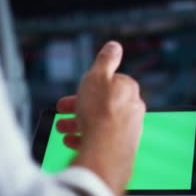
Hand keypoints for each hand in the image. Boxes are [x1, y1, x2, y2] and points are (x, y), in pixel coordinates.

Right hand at [57, 41, 145, 195]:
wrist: (106, 148)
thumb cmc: (100, 111)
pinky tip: (72, 142)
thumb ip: (106, 59)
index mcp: (128, 88)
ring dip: (78, 124)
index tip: (75, 91)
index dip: (88, 85)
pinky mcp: (123, 148)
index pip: (109, 82)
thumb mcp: (97, 75)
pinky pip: (102, 140)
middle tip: (62, 110)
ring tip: (62, 130)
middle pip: (102, 104)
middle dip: (79, 107)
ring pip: (100, 122)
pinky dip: (86, 139)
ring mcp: (129, 130)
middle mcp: (133, 109)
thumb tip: (115, 46)